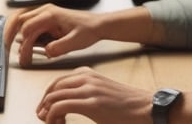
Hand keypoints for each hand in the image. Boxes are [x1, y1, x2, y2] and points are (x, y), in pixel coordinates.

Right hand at [5, 4, 102, 66]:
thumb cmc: (88, 30)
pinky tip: (23, 45)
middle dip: (10, 33)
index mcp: (51, 14)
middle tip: (5, 47)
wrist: (97, 25)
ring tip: (11, 48)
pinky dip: (23, 34)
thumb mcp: (75, 42)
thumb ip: (59, 47)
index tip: (24, 55)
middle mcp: (45, 11)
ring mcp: (44, 14)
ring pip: (21, 20)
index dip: (24, 42)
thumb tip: (45, 52)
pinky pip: (29, 24)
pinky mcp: (46, 20)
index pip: (28, 26)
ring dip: (15, 33)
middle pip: (19, 19)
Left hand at [36, 67, 150, 123]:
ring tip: (52, 123)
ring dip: (48, 113)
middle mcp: (85, 77)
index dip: (47, 97)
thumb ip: (84, 93)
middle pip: (52, 88)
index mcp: (87, 73)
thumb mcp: (101, 92)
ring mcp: (88, 89)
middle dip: (44, 105)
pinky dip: (53, 117)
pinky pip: (60, 107)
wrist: (148, 108)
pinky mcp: (92, 103)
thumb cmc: (126, 105)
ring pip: (53, 97)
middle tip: (44, 118)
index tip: (46, 111)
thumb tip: (64, 103)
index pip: (56, 82)